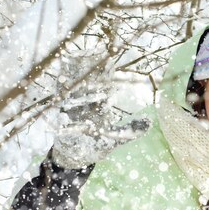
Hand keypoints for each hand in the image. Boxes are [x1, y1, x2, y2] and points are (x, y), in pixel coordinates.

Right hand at [51, 53, 150, 168]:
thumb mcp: (116, 139)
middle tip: (97, 51)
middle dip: (93, 67)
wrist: (75, 158)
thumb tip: (149, 121)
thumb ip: (131, 130)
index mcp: (100, 106)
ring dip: (76, 72)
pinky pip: (59, 97)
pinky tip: (60, 73)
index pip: (105, 85)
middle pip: (89, 82)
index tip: (111, 57)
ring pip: (75, 86)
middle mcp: (87, 103)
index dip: (107, 71)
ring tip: (79, 57)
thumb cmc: (96, 146)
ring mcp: (73, 107)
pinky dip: (60, 85)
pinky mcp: (60, 113)